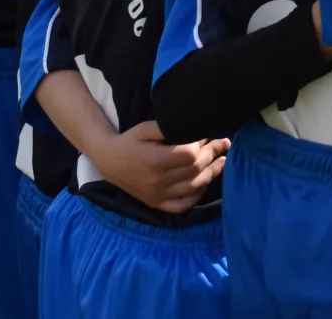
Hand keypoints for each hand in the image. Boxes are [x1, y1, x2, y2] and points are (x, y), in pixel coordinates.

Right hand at [91, 121, 228, 212]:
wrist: (108, 160)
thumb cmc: (129, 141)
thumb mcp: (146, 128)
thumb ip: (169, 127)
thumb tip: (195, 126)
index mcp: (155, 160)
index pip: (190, 155)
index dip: (203, 144)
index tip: (207, 135)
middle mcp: (157, 180)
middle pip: (195, 169)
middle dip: (212, 155)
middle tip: (222, 143)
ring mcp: (157, 194)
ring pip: (193, 187)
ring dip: (212, 173)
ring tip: (223, 160)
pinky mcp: (155, 203)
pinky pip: (181, 206)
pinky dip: (196, 196)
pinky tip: (205, 184)